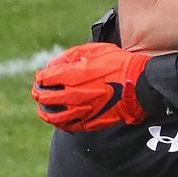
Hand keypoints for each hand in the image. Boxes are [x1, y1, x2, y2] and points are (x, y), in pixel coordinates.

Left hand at [32, 43, 150, 131]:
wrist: (139, 85)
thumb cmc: (119, 64)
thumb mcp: (96, 50)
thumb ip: (72, 55)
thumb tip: (55, 64)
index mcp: (71, 76)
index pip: (45, 78)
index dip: (42, 76)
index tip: (43, 76)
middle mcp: (71, 95)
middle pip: (44, 97)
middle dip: (39, 93)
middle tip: (38, 91)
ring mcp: (79, 111)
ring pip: (53, 116)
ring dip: (45, 111)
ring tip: (43, 109)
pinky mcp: (89, 122)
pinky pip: (68, 126)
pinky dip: (60, 123)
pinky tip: (60, 120)